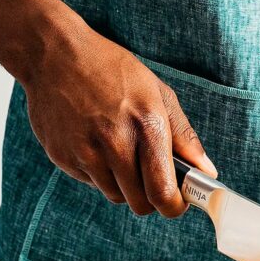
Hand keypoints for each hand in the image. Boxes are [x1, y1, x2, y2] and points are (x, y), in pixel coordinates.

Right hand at [24, 19, 216, 216]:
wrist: (53, 54)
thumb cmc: (113, 72)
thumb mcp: (159, 95)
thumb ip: (185, 138)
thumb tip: (207, 172)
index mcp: (146, 126)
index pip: (163, 192)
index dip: (174, 206)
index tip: (178, 202)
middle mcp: (115, 143)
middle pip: (140, 204)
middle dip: (151, 198)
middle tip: (152, 179)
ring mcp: (85, 152)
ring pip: (116, 197)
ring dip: (124, 186)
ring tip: (121, 153)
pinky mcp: (62, 157)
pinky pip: (92, 184)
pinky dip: (100, 174)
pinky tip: (97, 145)